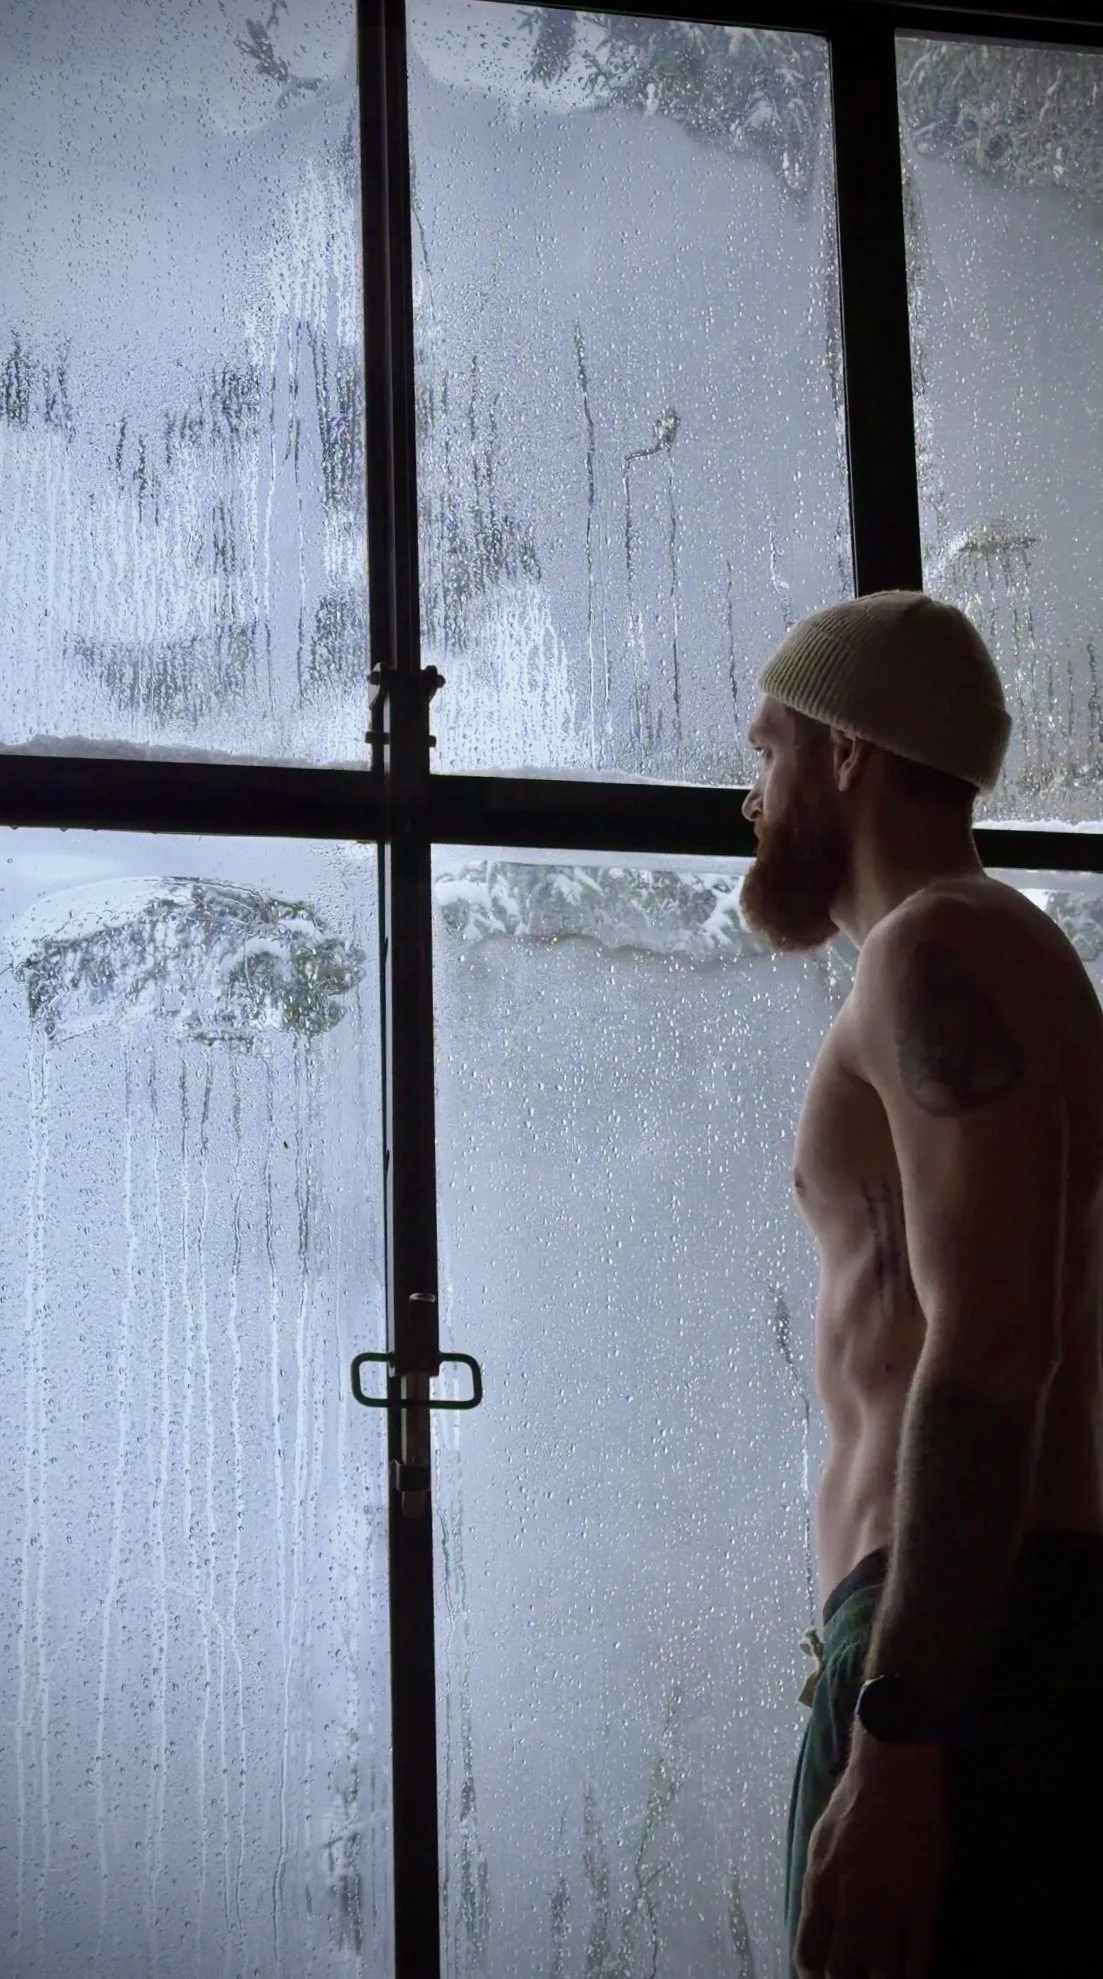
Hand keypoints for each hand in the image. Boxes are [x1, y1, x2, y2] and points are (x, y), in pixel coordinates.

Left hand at [794, 1738, 949, 1978]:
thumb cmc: (854, 1801)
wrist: (893, 1773)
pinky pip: (918, 1957)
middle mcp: (848, 1903)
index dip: (815, 1975)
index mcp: (819, 1886)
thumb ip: (820, 1886)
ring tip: (887, 1978)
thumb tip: (820, 1921)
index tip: (826, 1977)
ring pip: (882, 1972)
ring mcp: (887, 1904)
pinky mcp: (921, 1901)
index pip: (808, 1953)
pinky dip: (916, 1975)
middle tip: (858, 1978)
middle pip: (841, 1971)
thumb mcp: (821, 1843)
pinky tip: (916, 1977)